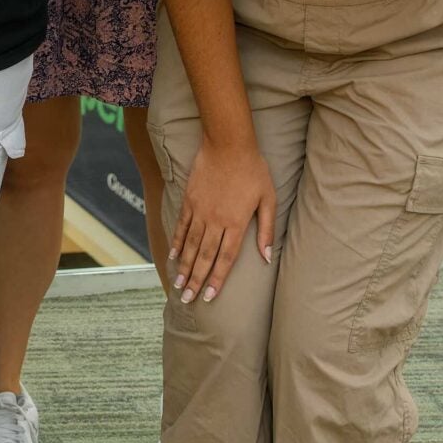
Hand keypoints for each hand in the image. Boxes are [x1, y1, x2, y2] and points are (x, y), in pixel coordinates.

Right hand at [168, 135, 276, 303]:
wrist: (228, 143)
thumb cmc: (253, 170)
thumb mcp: (268, 199)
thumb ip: (268, 230)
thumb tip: (268, 257)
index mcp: (237, 223)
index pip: (225, 259)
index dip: (217, 280)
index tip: (209, 297)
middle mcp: (216, 221)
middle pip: (205, 257)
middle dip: (196, 280)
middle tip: (187, 300)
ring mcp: (200, 210)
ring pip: (191, 245)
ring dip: (184, 267)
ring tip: (178, 285)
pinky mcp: (189, 200)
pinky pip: (182, 226)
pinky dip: (177, 242)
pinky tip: (174, 256)